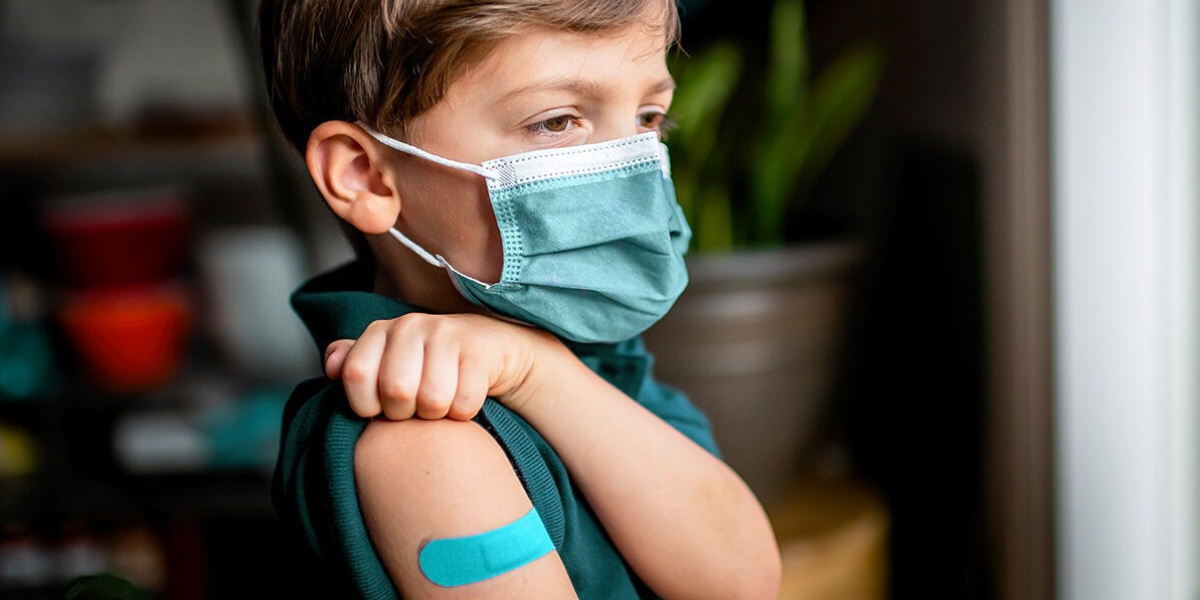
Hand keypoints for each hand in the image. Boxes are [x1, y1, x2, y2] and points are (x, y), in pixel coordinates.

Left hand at [323, 313, 559, 420]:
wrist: (493, 350)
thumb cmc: (430, 365)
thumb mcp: (389, 362)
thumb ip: (355, 364)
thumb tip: (332, 366)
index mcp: (380, 331)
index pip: (355, 376)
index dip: (367, 406)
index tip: (381, 408)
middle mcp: (410, 325)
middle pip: (395, 392)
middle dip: (406, 414)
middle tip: (416, 408)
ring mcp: (446, 333)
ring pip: (432, 401)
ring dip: (437, 415)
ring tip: (440, 403)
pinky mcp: (479, 349)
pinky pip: (464, 404)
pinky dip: (464, 413)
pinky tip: (465, 397)